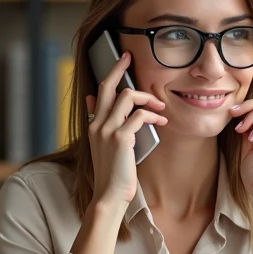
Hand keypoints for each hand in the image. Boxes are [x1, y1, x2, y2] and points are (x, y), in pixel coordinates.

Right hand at [86, 51, 166, 213]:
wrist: (109, 196)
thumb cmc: (112, 173)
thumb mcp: (101, 145)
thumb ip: (99, 122)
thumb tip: (92, 100)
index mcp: (94, 124)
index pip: (100, 90)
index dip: (112, 72)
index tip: (123, 60)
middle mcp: (98, 124)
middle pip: (108, 86)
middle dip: (120, 68)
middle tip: (131, 58)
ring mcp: (108, 130)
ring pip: (126, 96)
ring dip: (147, 98)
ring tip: (160, 107)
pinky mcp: (121, 138)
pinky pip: (139, 116)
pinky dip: (152, 115)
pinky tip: (161, 121)